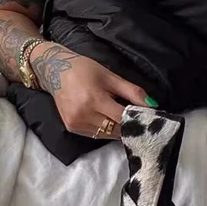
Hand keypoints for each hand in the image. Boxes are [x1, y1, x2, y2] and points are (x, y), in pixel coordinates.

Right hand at [29, 41, 155, 139]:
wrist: (54, 70)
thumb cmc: (85, 70)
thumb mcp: (111, 77)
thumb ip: (132, 92)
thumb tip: (152, 105)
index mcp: (94, 100)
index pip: (123, 118)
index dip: (137, 119)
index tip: (148, 118)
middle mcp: (83, 115)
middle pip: (116, 129)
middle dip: (129, 126)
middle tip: (139, 120)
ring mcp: (76, 123)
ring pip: (107, 135)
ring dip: (118, 130)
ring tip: (125, 120)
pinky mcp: (71, 128)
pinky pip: (96, 134)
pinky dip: (106, 130)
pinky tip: (109, 120)